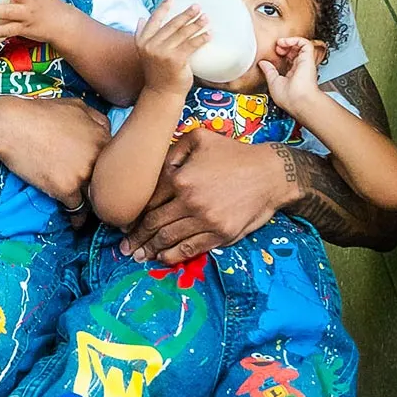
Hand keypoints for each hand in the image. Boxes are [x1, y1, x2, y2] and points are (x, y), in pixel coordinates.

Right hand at [0, 96, 110, 211]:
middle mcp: (97, 156)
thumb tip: (107, 133)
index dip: (109, 172)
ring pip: (95, 198)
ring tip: (91, 215)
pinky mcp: (65, 189)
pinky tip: (75, 222)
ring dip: (92, 207)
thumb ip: (97, 120)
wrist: (9, 126)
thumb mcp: (76, 106)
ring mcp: (82, 174)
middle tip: (102, 202)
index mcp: (103, 137)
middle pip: (108, 183)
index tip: (105, 181)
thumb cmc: (40, 112)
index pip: (117, 163)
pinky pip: (77, 209)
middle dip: (104, 192)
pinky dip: (75, 217)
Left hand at [123, 127, 291, 264]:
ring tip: (138, 256)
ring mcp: (205, 220)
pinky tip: (162, 258)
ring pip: (168, 239)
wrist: (272, 174)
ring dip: (149, 250)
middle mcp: (189, 201)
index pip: (148, 201)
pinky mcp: (220, 235)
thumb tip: (156, 166)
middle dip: (136, 238)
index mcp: (180, 178)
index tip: (125, 224)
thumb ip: (173, 149)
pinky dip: (172, 256)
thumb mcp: (201, 137)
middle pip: (153, 223)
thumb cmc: (235, 154)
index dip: (134, 215)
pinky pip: (190, 249)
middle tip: (124, 247)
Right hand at [135, 0, 207, 96]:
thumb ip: (143, 35)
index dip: (163, 8)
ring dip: (197, 24)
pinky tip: (209, 34)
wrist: (162, 93)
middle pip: (172, 24)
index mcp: (142, 41)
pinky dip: (202, 38)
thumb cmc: (157, 72)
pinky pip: (191, 45)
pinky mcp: (175, 60)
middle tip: (197, 6)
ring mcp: (162, 53)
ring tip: (206, 18)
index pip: (153, 20)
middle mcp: (150, 46)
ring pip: (183, 33)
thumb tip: (141, 18)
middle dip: (186, 14)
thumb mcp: (146, 53)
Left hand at [260, 36, 322, 118]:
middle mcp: (300, 68)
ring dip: (288, 42)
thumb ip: (269, 71)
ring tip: (280, 44)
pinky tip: (285, 43)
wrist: (299, 101)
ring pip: (300, 45)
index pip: (288, 61)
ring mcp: (304, 62)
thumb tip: (262, 64)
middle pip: (293, 51)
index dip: (280, 55)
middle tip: (276, 49)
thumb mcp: (273, 83)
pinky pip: (305, 43)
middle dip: (284, 47)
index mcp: (292, 75)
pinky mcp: (308, 58)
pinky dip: (294, 40)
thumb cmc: (289, 98)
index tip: (270, 57)